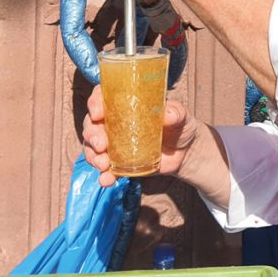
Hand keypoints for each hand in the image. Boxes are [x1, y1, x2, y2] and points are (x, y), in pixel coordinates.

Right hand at [82, 84, 197, 186]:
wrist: (186, 153)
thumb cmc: (180, 126)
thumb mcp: (180, 115)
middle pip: (92, 124)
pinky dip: (103, 175)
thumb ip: (175, 113)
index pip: (102, 97)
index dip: (94, 102)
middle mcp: (114, 122)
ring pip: (92, 147)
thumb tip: (168, 115)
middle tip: (101, 144)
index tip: (97, 112)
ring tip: (103, 164)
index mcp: (124, 104)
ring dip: (93, 156)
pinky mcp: (119, 163)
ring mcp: (114, 144)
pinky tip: (106, 180)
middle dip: (91, 134)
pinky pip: (105, 169)